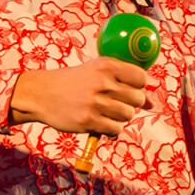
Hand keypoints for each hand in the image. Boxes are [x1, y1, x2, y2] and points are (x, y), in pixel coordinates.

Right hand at [9, 58, 151, 135]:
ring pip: (128, 115)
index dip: (139, 86)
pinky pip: (116, 129)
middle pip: (138, 98)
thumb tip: (153, 102)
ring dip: (120, 116)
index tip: (129, 89)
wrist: (41, 93)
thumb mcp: (97, 70)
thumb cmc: (74, 82)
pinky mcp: (88, 121)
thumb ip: (125, 80)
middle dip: (131, 103)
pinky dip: (111, 129)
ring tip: (105, 111)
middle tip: (115, 102)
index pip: (141, 77)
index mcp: (106, 65)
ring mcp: (96, 103)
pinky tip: (100, 122)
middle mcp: (102, 82)